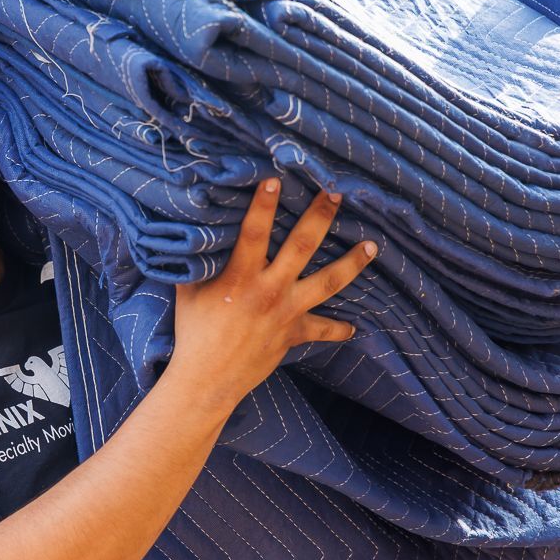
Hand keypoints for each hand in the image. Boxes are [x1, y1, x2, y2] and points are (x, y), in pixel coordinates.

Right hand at [169, 177, 376, 409]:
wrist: (207, 379)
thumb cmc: (194, 333)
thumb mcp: (188, 292)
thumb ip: (195, 264)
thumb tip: (189, 234)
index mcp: (239, 277)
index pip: (253, 232)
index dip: (263, 206)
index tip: (275, 180)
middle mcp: (269, 290)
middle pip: (302, 247)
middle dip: (321, 218)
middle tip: (336, 194)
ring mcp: (286, 312)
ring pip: (327, 283)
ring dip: (351, 264)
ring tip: (371, 246)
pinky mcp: (293, 335)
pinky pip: (322, 330)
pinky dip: (338, 329)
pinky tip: (354, 328)